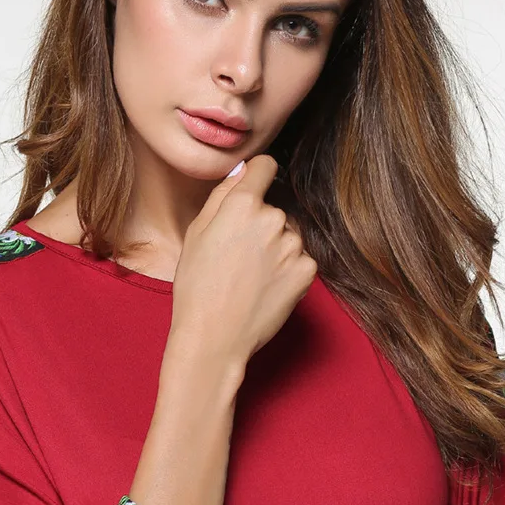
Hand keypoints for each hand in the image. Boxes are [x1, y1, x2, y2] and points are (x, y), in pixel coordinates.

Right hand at [171, 156, 317, 368]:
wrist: (214, 337)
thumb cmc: (197, 287)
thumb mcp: (196, 233)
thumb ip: (222, 195)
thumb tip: (242, 171)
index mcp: (242, 204)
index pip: (265, 167)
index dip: (257, 176)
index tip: (254, 187)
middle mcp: (273, 218)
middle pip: (274, 209)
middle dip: (261, 225)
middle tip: (238, 258)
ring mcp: (294, 245)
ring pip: (288, 236)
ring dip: (276, 248)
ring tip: (250, 277)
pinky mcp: (308, 270)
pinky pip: (300, 259)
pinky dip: (288, 271)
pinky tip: (265, 288)